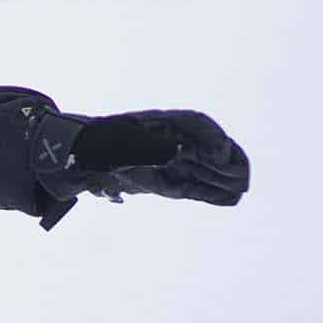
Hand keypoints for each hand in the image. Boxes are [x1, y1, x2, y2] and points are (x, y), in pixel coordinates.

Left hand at [32, 109, 249, 206]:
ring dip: (225, 179)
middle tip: (240, 178)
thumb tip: (176, 151)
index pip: (193, 123)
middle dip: (227, 160)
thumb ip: (144, 148)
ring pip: (207, 169)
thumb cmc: (98, 147)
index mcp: (159, 124)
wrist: (81, 162)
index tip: (220, 152)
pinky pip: (196, 187)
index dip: (211, 137)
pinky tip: (230, 200)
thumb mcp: (116, 145)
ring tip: (240, 190)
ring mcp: (173, 161)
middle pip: (208, 147)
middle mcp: (172, 141)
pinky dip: (213, 193)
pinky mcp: (171, 181)